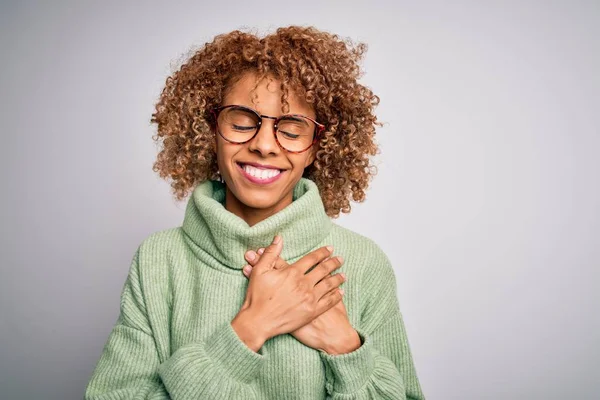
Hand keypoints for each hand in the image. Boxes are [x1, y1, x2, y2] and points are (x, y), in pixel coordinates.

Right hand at [242, 246, 360, 354]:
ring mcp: (309, 298)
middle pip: (323, 270)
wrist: (259, 322)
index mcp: (292, 273)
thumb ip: (271, 253)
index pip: (312, 259)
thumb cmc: (257, 297)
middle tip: (341, 259)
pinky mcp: (312, 312)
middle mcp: (304, 284)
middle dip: (333, 263)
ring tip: (343, 274)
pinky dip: (336, 296)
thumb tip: (279, 238)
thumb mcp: (259, 271)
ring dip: (338, 278)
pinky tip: (340, 292)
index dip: (322, 253)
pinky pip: (328, 302)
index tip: (329, 249)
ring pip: (329, 285)